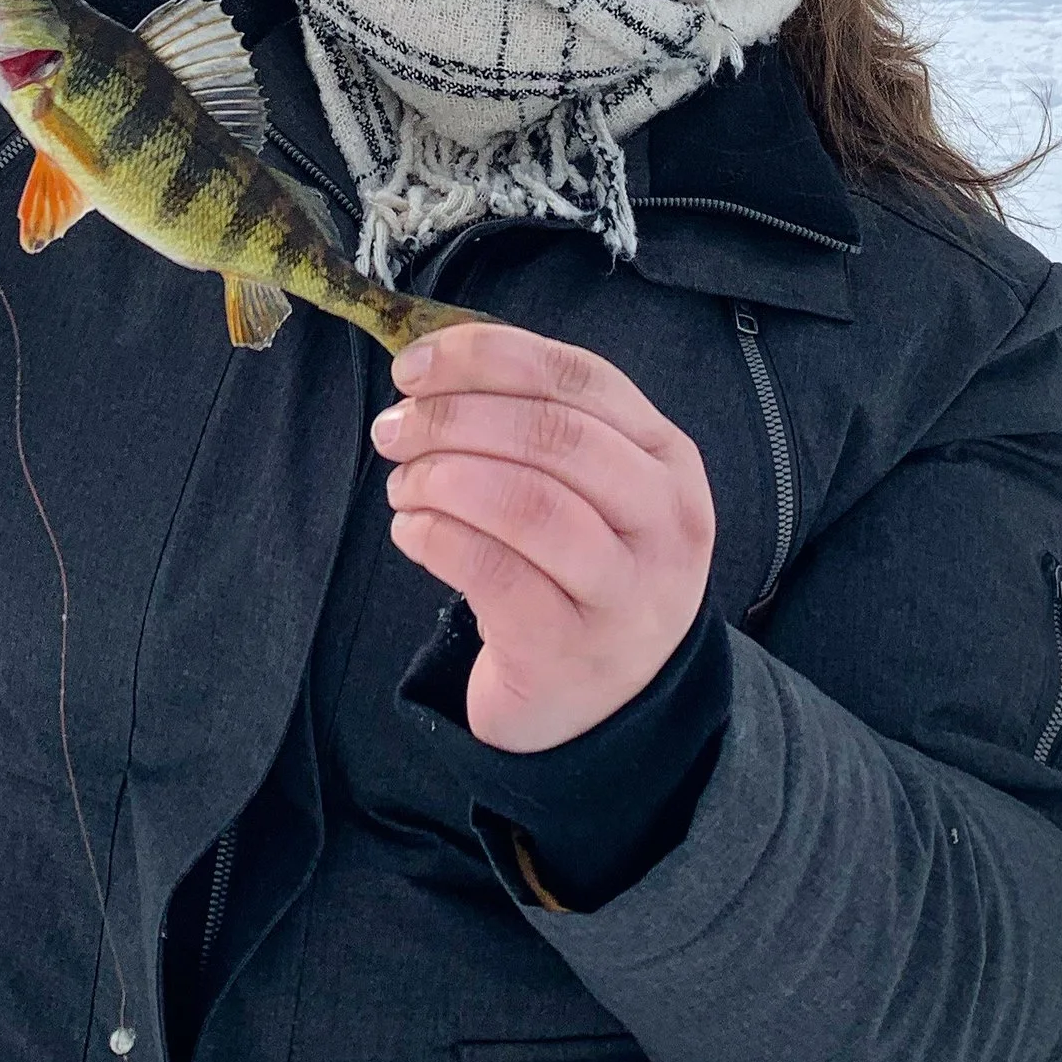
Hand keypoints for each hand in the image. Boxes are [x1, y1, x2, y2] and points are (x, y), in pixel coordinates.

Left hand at [371, 324, 714, 751]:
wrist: (603, 703)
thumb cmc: (580, 570)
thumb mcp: (593, 488)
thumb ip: (535, 420)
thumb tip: (431, 366)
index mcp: (668, 458)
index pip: (579, 378)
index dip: (487, 359)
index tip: (412, 366)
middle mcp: (664, 522)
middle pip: (554, 436)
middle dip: (454, 419)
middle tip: (393, 430)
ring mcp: (625, 592)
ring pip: (528, 503)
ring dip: (443, 479)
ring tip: (403, 485)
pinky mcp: (570, 650)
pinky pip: (493, 573)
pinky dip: (436, 538)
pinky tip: (410, 531)